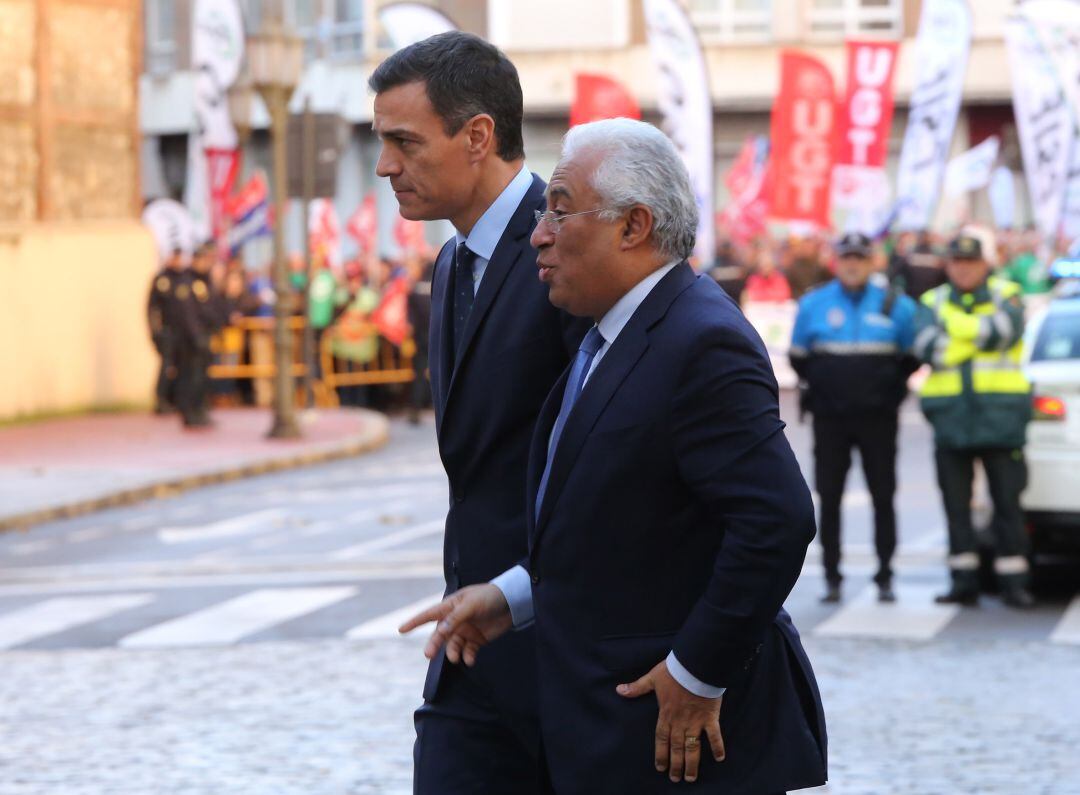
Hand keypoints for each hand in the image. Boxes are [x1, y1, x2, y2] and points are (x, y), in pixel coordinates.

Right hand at [398, 584, 512, 666]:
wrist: (513, 602)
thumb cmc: (490, 597)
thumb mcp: (471, 604)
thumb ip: (456, 618)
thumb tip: (440, 630)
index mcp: (451, 606)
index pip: (429, 614)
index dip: (415, 622)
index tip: (401, 630)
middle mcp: (456, 620)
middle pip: (440, 634)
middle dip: (434, 644)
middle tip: (428, 655)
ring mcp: (466, 630)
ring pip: (453, 645)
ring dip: (452, 653)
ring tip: (456, 658)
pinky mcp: (477, 640)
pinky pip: (467, 651)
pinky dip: (467, 657)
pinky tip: (470, 660)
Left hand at [618, 660, 724, 783]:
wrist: (695, 665)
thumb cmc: (674, 671)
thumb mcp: (653, 678)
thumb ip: (637, 687)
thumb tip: (619, 690)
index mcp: (665, 714)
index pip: (661, 739)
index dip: (660, 754)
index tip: (660, 768)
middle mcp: (680, 722)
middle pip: (676, 748)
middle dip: (675, 765)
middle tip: (675, 779)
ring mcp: (695, 722)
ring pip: (693, 747)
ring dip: (692, 764)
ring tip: (691, 778)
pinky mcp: (710, 718)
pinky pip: (714, 736)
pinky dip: (717, 747)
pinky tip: (720, 759)